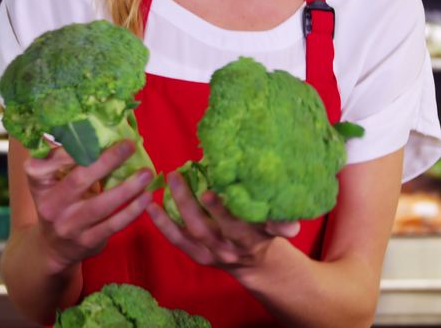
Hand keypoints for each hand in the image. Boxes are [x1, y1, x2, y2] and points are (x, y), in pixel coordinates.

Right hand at [25, 140, 153, 273]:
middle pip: (79, 180)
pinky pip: (113, 224)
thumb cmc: (58, 201)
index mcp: (38, 183)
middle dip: (107, 161)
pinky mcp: (86, 241)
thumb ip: (66, 158)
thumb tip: (95, 124)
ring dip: (127, 188)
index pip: (50, 161)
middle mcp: (50, 205)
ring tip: (147, 173)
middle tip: (129, 145)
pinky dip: (132, 211)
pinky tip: (146, 197)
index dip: (71, 148)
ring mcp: (68, 226)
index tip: (96, 134)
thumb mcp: (51, 180)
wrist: (52, 247)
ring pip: (100, 205)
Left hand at [146, 172, 299, 273]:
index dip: (221, 211)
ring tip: (161, 185)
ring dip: (173, 209)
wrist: (259, 264)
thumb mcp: (279, 228)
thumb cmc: (267, 232)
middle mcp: (229, 248)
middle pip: (205, 229)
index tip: (208, 191)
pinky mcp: (199, 256)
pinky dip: (163, 225)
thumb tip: (290, 225)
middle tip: (176, 176)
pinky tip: (150, 206)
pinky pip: (178, 241)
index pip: (236, 227)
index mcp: (251, 239)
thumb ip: (283, 224)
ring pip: (189, 233)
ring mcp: (211, 254)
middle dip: (188, 203)